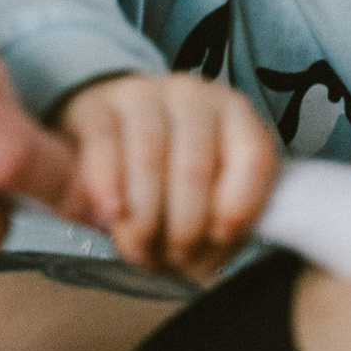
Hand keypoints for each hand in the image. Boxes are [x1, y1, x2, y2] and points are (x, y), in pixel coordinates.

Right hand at [58, 71, 277, 280]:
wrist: (115, 141)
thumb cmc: (174, 179)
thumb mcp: (209, 202)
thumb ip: (221, 225)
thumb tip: (214, 242)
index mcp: (236, 116)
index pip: (254, 155)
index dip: (239, 203)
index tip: (219, 236)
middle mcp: (194, 97)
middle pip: (195, 165)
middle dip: (185, 225)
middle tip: (174, 256)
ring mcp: (143, 94)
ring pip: (149, 155)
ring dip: (145, 216)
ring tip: (140, 248)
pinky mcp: (97, 104)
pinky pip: (104, 142)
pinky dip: (107, 184)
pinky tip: (110, 215)